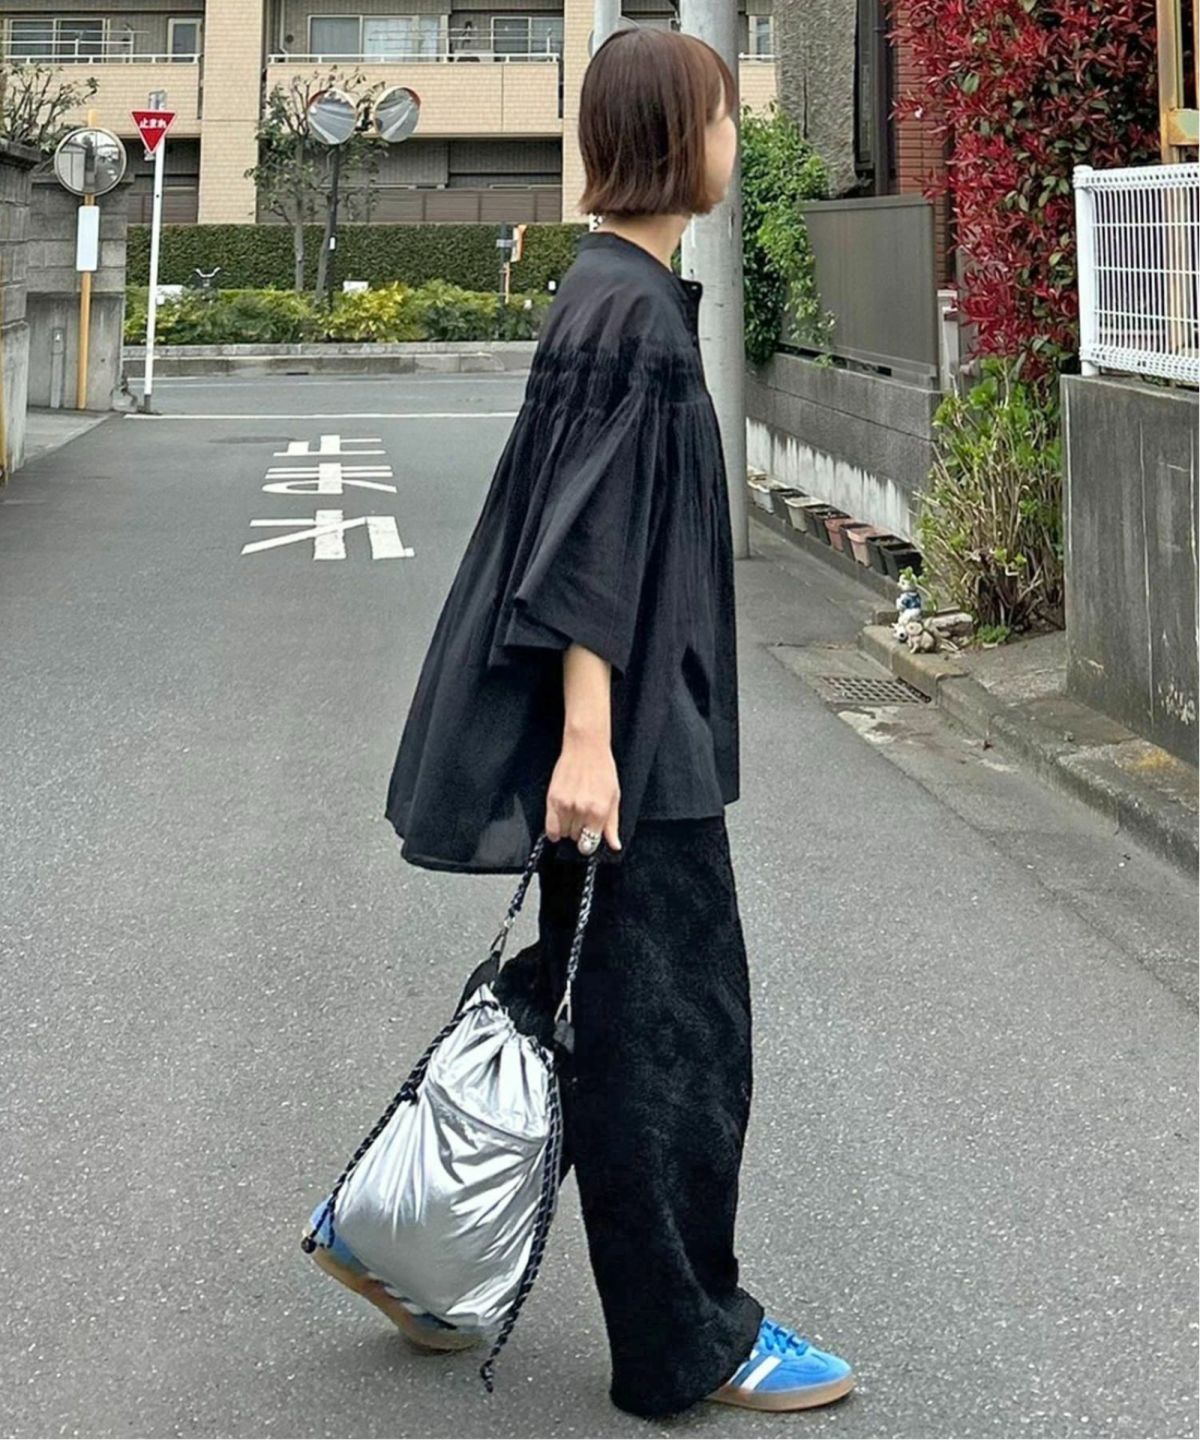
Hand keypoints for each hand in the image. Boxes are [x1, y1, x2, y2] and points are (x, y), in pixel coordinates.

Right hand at [545, 731, 620, 852]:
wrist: (586, 748)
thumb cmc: (602, 769)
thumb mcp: (614, 798)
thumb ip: (612, 825)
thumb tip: (614, 845)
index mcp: (599, 810)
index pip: (590, 844)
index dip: (590, 843)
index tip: (589, 838)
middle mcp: (581, 810)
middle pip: (576, 838)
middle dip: (580, 832)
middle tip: (584, 818)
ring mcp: (565, 805)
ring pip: (564, 833)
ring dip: (568, 828)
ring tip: (573, 815)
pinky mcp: (552, 799)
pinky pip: (549, 827)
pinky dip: (554, 830)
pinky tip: (559, 825)